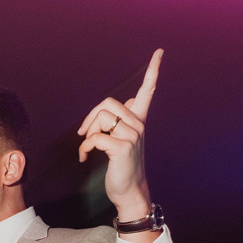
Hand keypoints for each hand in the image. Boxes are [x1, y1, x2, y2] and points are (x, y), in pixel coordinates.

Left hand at [78, 48, 162, 221]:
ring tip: (88, 148)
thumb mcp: (125, 138)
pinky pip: (95, 138)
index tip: (159, 52)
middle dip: (90, 117)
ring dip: (88, 134)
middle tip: (83, 135)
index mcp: (139, 120)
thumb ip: (127, 118)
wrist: (129, 190)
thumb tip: (131, 99)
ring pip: (101, 119)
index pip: (148, 90)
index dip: (153, 71)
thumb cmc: (122, 165)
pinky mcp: (123, 148)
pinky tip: (85, 158)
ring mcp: (132, 136)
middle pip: (108, 103)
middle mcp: (139, 125)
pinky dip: (85, 148)